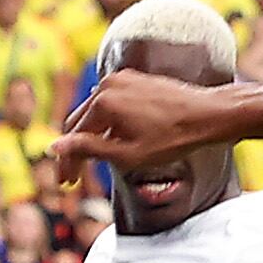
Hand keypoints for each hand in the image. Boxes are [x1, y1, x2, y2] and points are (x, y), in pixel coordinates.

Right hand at [53, 69, 232, 170]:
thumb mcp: (127, 155)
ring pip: (96, 111)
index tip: (66, 183)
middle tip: (72, 177)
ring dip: (90, 136)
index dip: (68, 164)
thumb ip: (89, 150)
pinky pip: (112, 102)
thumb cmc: (172, 138)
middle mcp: (108, 84)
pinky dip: (107, 122)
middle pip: (80, 121)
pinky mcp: (136, 79)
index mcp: (104, 103)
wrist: (208, 115)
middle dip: (75, 150)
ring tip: (91, 162)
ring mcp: (123, 78)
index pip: (73, 137)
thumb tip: (55, 146)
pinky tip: (113, 140)